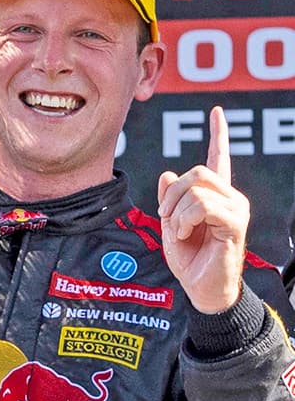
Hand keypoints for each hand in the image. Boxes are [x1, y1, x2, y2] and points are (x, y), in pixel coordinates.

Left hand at [157, 105, 249, 314]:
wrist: (201, 289)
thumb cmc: (189, 260)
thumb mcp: (169, 225)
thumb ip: (169, 200)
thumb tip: (167, 174)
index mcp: (215, 195)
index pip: (218, 158)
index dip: (218, 134)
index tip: (216, 111)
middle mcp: (230, 197)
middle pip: (196, 172)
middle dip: (171, 195)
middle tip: (166, 219)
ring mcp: (235, 208)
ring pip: (197, 189)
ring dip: (176, 212)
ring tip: (179, 232)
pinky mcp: (235, 222)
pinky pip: (202, 206)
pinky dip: (183, 220)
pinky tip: (184, 235)